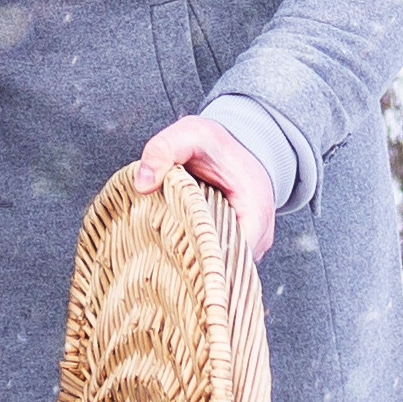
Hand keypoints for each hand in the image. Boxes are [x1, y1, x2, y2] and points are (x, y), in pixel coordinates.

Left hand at [135, 114, 275, 259]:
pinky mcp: (239, 245)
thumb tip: (142, 184)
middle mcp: (259, 236)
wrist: (239, 144)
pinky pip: (219, 259)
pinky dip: (199, 255)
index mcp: (255, 212)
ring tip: (167, 252)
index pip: (230, 257)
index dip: (200, 262)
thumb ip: (165, 150)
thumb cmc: (217, 144)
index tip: (171, 256)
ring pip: (220, 266)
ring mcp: (251, 244)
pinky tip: (177, 249)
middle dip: (192, 265)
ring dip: (195, 261)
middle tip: (160, 257)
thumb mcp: (191, 134)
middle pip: (224, 267)